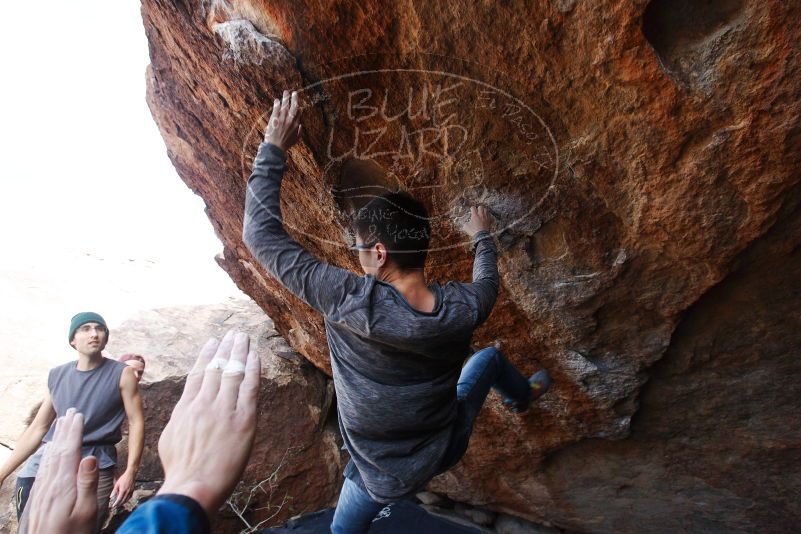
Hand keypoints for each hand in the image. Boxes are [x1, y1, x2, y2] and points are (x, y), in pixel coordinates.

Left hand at [27, 409, 98, 533]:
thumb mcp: (87, 511)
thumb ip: (87, 483)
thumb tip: (88, 457)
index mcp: (64, 485)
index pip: (69, 451)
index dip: (74, 432)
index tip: (78, 415)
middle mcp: (51, 484)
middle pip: (58, 450)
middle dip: (64, 430)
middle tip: (70, 411)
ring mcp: (43, 491)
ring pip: (49, 458)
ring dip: (56, 439)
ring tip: (60, 424)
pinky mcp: (40, 497)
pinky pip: (44, 469)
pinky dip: (48, 454)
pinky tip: (50, 452)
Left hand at [109, 470, 134, 507]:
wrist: (131, 474)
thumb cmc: (123, 478)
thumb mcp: (117, 484)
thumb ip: (114, 491)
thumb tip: (111, 497)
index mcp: (123, 490)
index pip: (119, 499)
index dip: (116, 503)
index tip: (113, 506)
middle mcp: (127, 492)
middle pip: (123, 501)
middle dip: (119, 504)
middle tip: (115, 506)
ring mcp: (131, 491)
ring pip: (127, 500)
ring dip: (123, 503)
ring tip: (119, 504)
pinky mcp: (133, 490)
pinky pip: (130, 497)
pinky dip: (126, 500)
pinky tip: (124, 500)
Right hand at [156, 330, 259, 518]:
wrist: (193, 485)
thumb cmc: (180, 469)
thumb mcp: (170, 437)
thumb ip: (180, 417)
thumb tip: (186, 407)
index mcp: (186, 406)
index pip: (198, 373)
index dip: (207, 354)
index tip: (213, 342)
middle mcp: (204, 403)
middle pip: (217, 366)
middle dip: (226, 347)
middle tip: (233, 333)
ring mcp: (224, 409)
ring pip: (233, 371)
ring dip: (240, 351)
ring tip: (244, 337)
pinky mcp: (244, 419)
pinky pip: (250, 387)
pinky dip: (253, 369)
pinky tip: (255, 356)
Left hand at [264, 90, 301, 151]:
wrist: (275, 147)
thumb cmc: (285, 144)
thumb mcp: (296, 140)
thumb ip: (299, 132)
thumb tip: (301, 125)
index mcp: (296, 125)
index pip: (298, 113)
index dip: (297, 107)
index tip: (296, 103)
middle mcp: (290, 120)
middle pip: (294, 107)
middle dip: (294, 98)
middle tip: (294, 93)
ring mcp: (282, 119)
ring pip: (285, 106)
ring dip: (286, 98)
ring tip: (286, 92)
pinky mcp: (274, 119)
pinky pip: (276, 109)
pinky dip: (277, 104)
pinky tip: (277, 100)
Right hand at [461, 205, 493, 236]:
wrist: (481, 235)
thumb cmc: (474, 231)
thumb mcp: (466, 227)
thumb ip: (466, 223)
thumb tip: (466, 223)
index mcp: (474, 215)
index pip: (473, 208)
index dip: (472, 208)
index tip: (471, 210)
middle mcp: (481, 215)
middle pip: (480, 207)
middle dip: (478, 208)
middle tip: (477, 211)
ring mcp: (485, 217)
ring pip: (486, 210)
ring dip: (483, 210)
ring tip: (482, 212)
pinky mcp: (489, 220)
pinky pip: (489, 215)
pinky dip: (487, 215)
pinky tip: (485, 217)